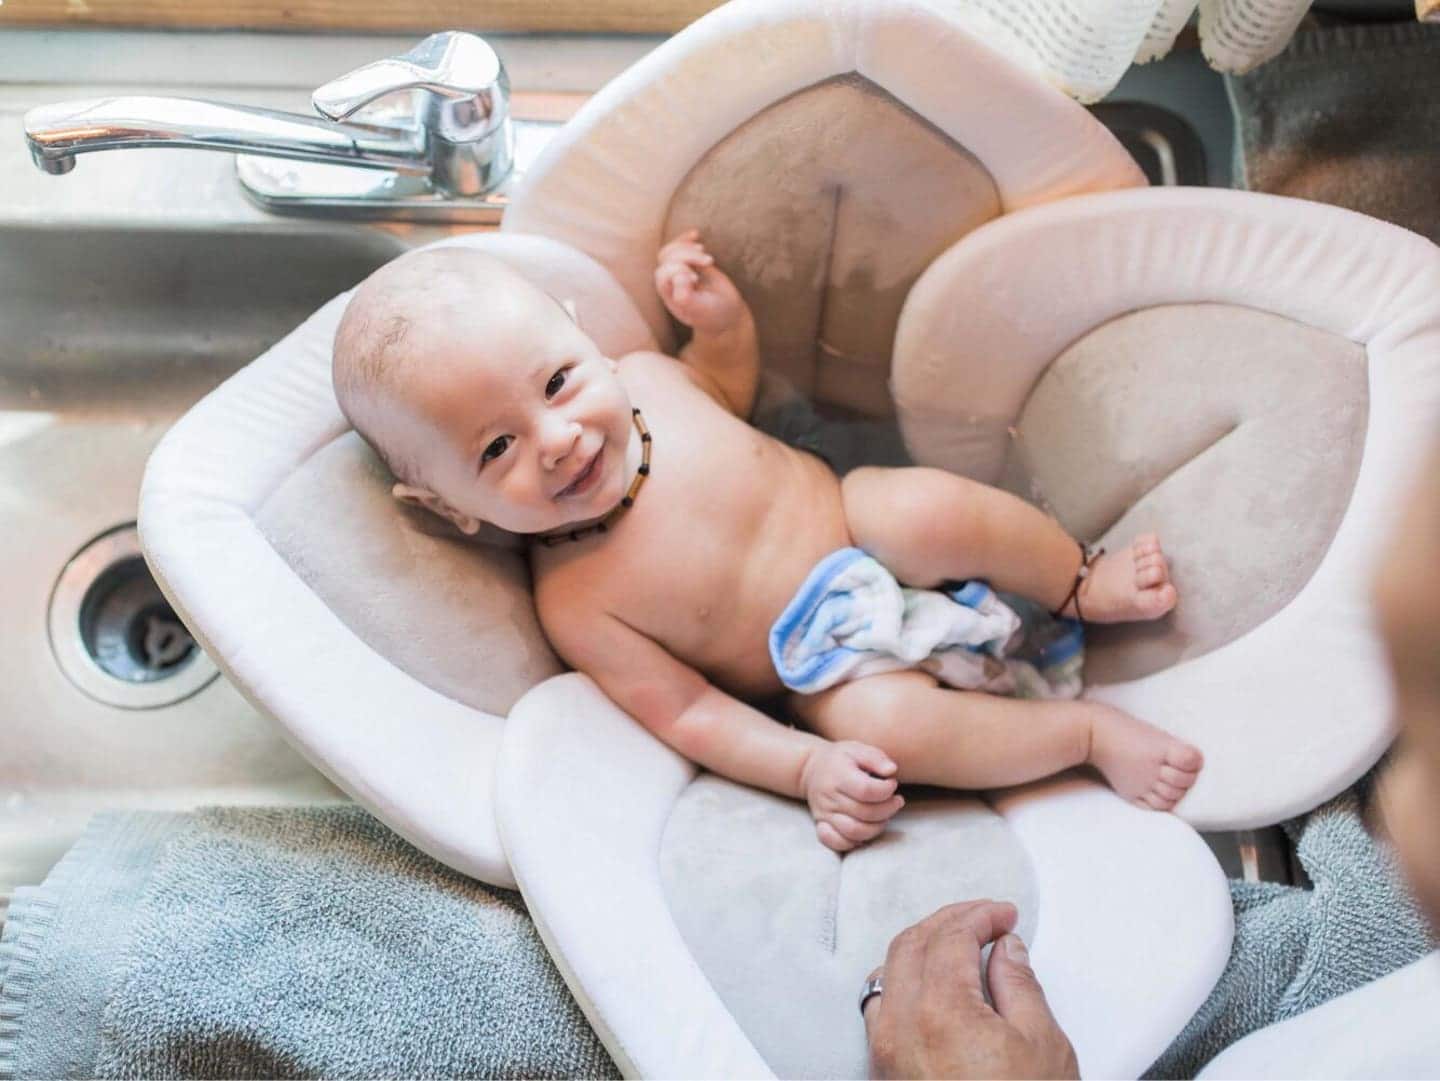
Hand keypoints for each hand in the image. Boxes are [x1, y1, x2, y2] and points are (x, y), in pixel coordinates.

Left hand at [654, 229, 747, 335]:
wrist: (727, 314)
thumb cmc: (712, 314)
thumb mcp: (700, 309)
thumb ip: (685, 297)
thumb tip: (678, 276)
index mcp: (669, 294)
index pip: (664, 273)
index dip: (679, 270)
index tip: (696, 280)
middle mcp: (670, 282)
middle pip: (668, 258)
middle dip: (687, 255)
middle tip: (710, 262)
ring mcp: (680, 272)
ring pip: (672, 250)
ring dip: (689, 247)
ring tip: (707, 257)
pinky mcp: (691, 264)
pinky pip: (680, 247)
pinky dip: (686, 239)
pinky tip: (696, 234)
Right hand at [800, 740, 904, 851]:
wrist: (810, 769)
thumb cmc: (840, 759)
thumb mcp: (857, 749)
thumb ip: (876, 758)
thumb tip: (892, 771)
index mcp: (838, 775)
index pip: (866, 790)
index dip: (886, 790)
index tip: (892, 783)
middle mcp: (829, 796)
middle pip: (864, 813)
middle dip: (888, 809)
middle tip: (896, 800)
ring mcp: (825, 813)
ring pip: (854, 831)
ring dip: (877, 827)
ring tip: (885, 815)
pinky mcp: (822, 825)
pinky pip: (837, 842)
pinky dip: (855, 842)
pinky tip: (866, 830)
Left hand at [864, 901, 1079, 1079]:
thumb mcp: (1042, 1045)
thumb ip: (1019, 984)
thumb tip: (1005, 949)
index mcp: (940, 1011)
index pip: (950, 935)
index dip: (979, 915)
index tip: (1003, 915)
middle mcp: (901, 1027)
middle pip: (911, 944)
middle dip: (949, 922)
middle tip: (985, 919)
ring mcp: (886, 1052)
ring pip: (888, 971)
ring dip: (921, 947)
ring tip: (960, 944)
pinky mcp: (883, 1073)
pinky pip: (880, 1006)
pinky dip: (903, 980)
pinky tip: (930, 982)